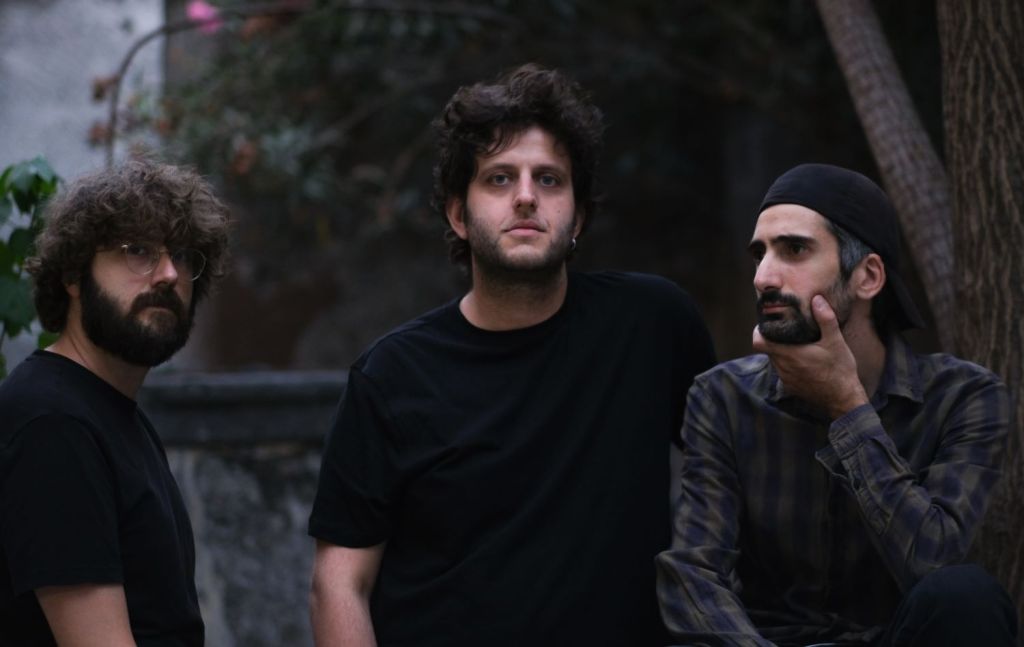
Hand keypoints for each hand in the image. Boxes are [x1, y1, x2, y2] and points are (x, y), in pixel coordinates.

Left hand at [752, 295, 868, 418]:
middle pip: (766, 349)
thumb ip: (825, 319)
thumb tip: (817, 299)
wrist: (844, 399)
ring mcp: (785, 379)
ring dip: (780, 352)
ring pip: (774, 360)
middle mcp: (783, 368)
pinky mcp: (790, 387)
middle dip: (772, 339)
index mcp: (789, 354)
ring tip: (793, 342)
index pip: (758, 342)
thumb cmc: (839, 370)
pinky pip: (782, 371)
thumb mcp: (835, 341)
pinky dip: (787, 364)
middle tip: (784, 329)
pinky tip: (801, 359)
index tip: (768, 324)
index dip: (759, 332)